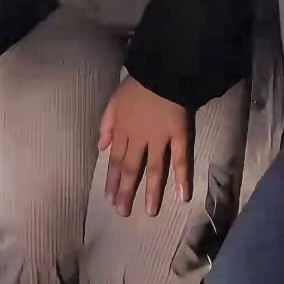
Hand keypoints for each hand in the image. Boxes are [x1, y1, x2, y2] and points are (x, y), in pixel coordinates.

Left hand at [99, 77, 191, 217]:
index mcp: (122, 129)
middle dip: (126, 191)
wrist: (161, 70)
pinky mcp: (179, 134)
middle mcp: (139, 137)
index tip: (110, 200)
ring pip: (154, 169)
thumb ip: (106, 125)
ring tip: (150, 212)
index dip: (112, 181)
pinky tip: (183, 195)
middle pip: (131, 168)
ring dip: (152, 191)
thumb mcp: (114, 101)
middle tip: (122, 213)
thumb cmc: (137, 86)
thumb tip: (100, 148)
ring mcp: (160, 137)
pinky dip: (183, 177)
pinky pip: (181, 158)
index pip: (115, 160)